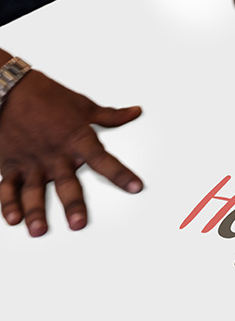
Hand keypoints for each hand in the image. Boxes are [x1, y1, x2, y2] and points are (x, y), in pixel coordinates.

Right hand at [0, 70, 142, 236]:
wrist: (9, 90)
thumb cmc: (47, 96)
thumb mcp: (83, 105)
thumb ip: (110, 116)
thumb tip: (134, 112)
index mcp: (76, 139)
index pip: (104, 160)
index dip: (121, 174)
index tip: (135, 187)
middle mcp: (55, 154)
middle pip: (67, 183)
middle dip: (73, 205)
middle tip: (79, 224)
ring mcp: (31, 162)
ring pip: (34, 191)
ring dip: (35, 211)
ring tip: (39, 230)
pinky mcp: (9, 165)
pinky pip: (8, 188)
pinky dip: (8, 204)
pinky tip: (12, 219)